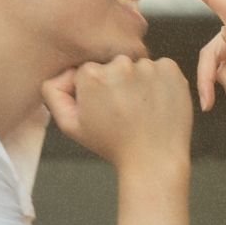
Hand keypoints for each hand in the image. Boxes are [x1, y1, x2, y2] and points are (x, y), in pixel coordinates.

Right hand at [42, 56, 191, 169]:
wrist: (154, 159)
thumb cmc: (113, 145)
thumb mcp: (71, 125)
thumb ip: (54, 93)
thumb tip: (65, 72)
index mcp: (92, 75)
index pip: (89, 70)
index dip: (95, 90)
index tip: (104, 108)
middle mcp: (120, 65)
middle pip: (114, 66)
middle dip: (117, 83)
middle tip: (124, 111)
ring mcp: (148, 66)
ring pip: (138, 67)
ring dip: (139, 83)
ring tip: (141, 109)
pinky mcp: (171, 70)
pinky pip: (161, 68)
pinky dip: (160, 82)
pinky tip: (157, 103)